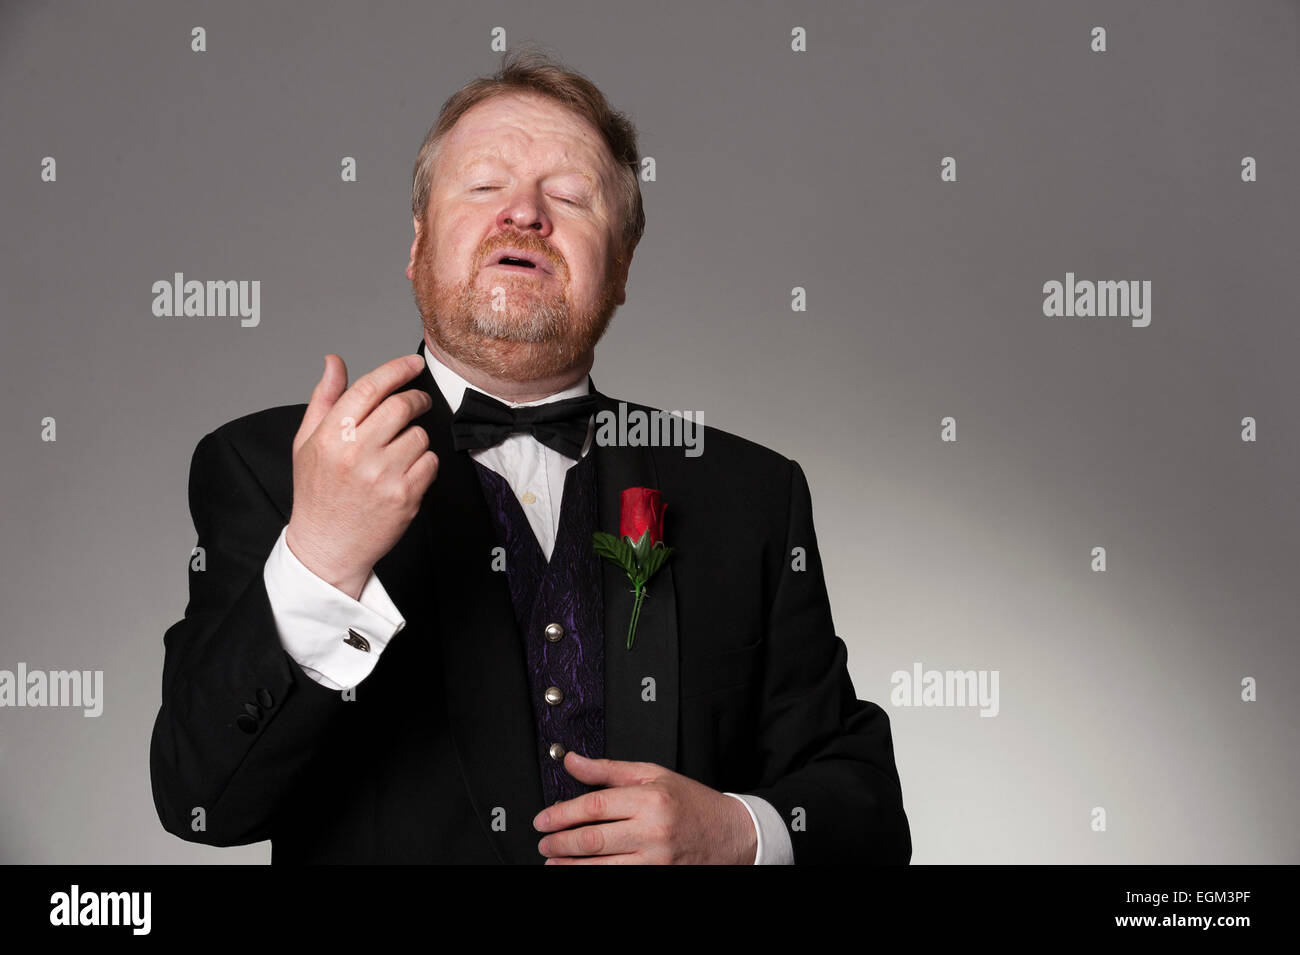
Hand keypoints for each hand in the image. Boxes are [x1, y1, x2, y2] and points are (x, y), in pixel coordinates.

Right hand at [285, 353, 437, 598]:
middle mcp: (357, 454)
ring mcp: (383, 476)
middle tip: (417, 403)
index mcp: (331, 436)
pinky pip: (430, 463)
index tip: (412, 363)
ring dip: (416, 436)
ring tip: (399, 451)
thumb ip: (324, 399)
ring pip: (419, 435)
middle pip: (402, 406)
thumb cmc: (317, 493)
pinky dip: (424, 463)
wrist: (327, 546)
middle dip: (415, 399)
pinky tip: (405, 472)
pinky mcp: (405, 497)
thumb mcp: (307, 442)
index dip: (396, 369)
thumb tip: (334, 361)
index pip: (370, 388)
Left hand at [533, 753, 757, 864]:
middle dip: (561, 843)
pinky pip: (620, 881)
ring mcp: (658, 861)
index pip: (595, 807)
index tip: (543, 819)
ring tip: (553, 862)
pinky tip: (582, 873)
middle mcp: (654, 832)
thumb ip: (608, 770)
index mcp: (651, 800)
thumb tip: (572, 761)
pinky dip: (596, 877)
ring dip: (571, 868)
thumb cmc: (691, 803)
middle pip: (593, 840)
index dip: (562, 814)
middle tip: (543, 842)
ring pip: (602, 868)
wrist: (733, 835)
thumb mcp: (653, 775)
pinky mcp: (661, 879)